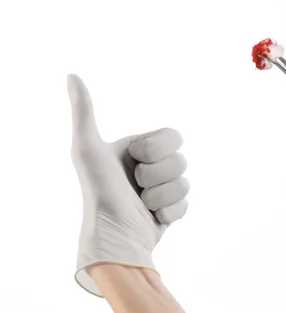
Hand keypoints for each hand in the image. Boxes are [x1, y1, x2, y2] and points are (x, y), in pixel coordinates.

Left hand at [68, 75, 189, 296]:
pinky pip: (186, 204)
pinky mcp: (170, 211)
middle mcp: (150, 167)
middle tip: (137, 185)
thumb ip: (83, 111)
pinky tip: (152, 218)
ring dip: (162, 196)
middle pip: (181, 160)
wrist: (114, 237)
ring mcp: (161, 190)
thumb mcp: (87, 148)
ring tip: (142, 205)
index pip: (172, 136)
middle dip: (159, 175)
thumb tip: (72, 75)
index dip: (157, 148)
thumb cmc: (98, 192)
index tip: (135, 157)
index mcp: (137, 150)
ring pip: (185, 182)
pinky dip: (170, 212)